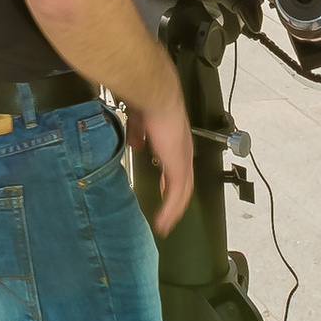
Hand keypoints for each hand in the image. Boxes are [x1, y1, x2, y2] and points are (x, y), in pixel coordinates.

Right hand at [120, 82, 194, 237]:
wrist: (154, 95)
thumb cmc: (147, 101)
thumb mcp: (140, 120)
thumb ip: (139, 132)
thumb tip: (136, 144)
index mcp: (174, 140)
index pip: (176, 165)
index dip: (171, 180)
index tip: (164, 190)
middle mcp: (182, 151)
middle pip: (184, 182)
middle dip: (176, 200)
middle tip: (168, 215)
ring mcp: (182, 159)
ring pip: (183, 191)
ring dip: (174, 209)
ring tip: (165, 224)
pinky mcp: (178, 166)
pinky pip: (177, 194)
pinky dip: (171, 210)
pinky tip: (163, 221)